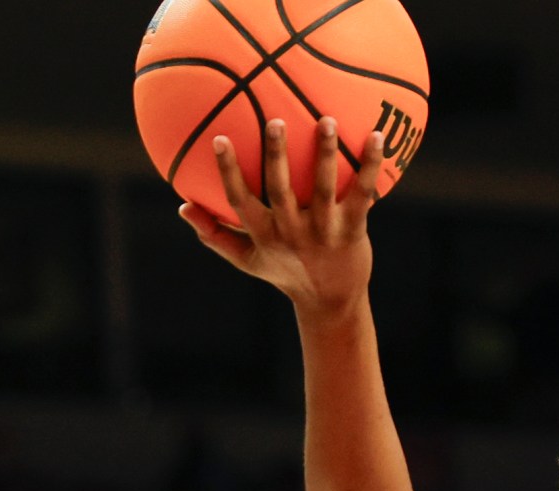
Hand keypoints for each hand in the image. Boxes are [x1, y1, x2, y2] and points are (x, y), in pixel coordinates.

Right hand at [179, 117, 378, 320]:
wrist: (331, 301)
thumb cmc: (285, 273)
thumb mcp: (247, 259)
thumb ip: (215, 235)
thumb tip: (182, 207)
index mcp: (264, 235)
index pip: (240, 201)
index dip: (229, 171)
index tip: (219, 139)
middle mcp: (292, 232)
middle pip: (281, 190)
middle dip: (276, 155)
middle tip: (274, 121)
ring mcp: (323, 231)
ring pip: (324, 189)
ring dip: (324, 154)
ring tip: (326, 120)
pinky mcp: (353, 230)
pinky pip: (363, 194)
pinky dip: (370, 165)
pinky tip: (376, 136)